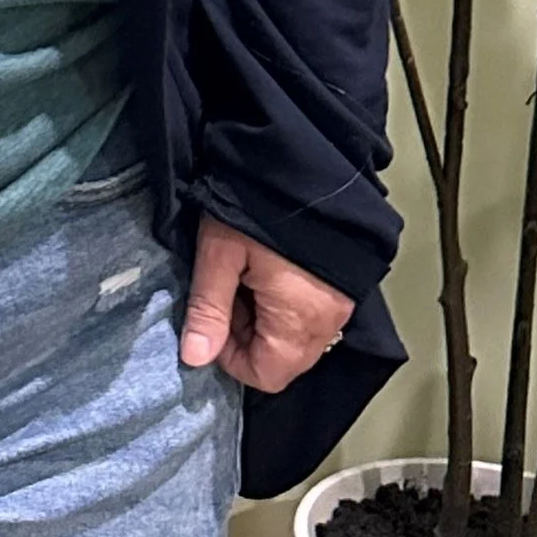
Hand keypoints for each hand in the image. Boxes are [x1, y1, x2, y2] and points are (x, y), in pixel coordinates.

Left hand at [179, 217, 352, 393]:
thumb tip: (193, 358)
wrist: (305, 161)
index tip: (211, 321)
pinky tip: (267, 268)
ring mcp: (341, 303)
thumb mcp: (220, 253)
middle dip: (247, 336)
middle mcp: (329, 320)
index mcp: (300, 320)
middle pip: (284, 360)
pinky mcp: (343, 284)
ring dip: (265, 319)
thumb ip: (207, 309)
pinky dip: (285, 304)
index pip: (266, 375)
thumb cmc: (258, 204)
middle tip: (226, 291)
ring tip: (245, 275)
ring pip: (297, 338)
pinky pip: (311, 315)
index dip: (230, 357)